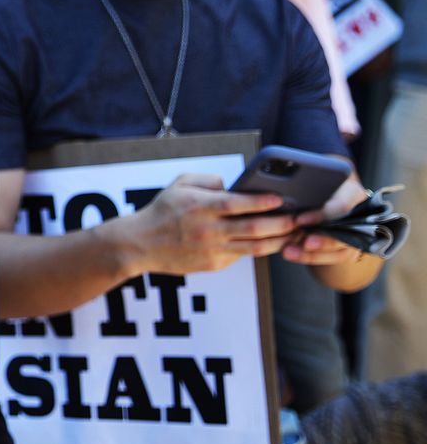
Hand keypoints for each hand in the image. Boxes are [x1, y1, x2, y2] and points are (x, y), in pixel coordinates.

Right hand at [117, 174, 294, 275]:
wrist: (140, 244)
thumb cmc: (163, 210)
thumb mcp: (179, 184)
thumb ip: (208, 179)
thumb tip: (233, 184)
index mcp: (200, 207)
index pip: (237, 204)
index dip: (262, 202)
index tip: (282, 198)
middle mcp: (208, 230)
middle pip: (254, 228)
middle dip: (283, 223)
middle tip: (301, 217)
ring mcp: (213, 250)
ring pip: (256, 247)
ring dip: (281, 240)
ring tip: (297, 232)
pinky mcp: (214, 264)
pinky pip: (243, 255)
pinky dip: (261, 248)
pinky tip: (276, 241)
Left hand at [285, 176, 369, 267]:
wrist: (324, 199)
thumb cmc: (315, 186)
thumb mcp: (313, 180)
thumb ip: (304, 183)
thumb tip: (283, 190)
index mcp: (351, 191)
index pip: (342, 205)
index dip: (322, 215)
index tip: (299, 220)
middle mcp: (358, 212)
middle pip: (345, 230)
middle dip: (323, 238)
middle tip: (304, 243)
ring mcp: (356, 232)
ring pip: (340, 247)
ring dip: (313, 253)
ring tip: (289, 251)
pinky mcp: (348, 247)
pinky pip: (333, 257)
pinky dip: (311, 257)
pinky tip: (292, 254)